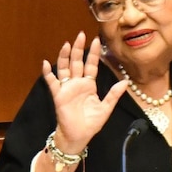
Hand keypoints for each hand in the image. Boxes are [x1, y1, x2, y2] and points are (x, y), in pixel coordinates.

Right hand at [42, 32, 127, 151]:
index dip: (93, 53)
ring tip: (66, 44)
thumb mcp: (106, 108)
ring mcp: (67, 88)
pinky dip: (48, 73)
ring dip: (64, 56)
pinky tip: (46, 64)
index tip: (96, 40)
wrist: (79, 136)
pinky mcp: (59, 95)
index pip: (91, 65)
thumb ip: (114, 95)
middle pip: (77, 62)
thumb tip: (125, 82)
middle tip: (80, 35)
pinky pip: (52, 82)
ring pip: (65, 68)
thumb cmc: (91, 123)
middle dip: (79, 48)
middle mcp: (77, 83)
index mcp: (89, 84)